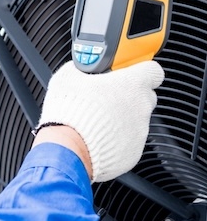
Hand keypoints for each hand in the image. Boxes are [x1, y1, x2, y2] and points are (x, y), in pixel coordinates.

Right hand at [36, 60, 164, 182]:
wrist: (68, 148)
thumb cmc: (70, 113)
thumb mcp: (67, 78)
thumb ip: (80, 68)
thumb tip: (78, 67)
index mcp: (131, 84)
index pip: (153, 71)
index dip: (140, 71)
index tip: (127, 74)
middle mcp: (141, 107)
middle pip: (145, 97)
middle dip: (127, 97)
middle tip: (106, 98)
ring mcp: (139, 132)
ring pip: (135, 121)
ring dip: (119, 120)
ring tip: (95, 122)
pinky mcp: (133, 153)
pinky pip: (128, 142)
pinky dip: (115, 140)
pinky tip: (96, 138)